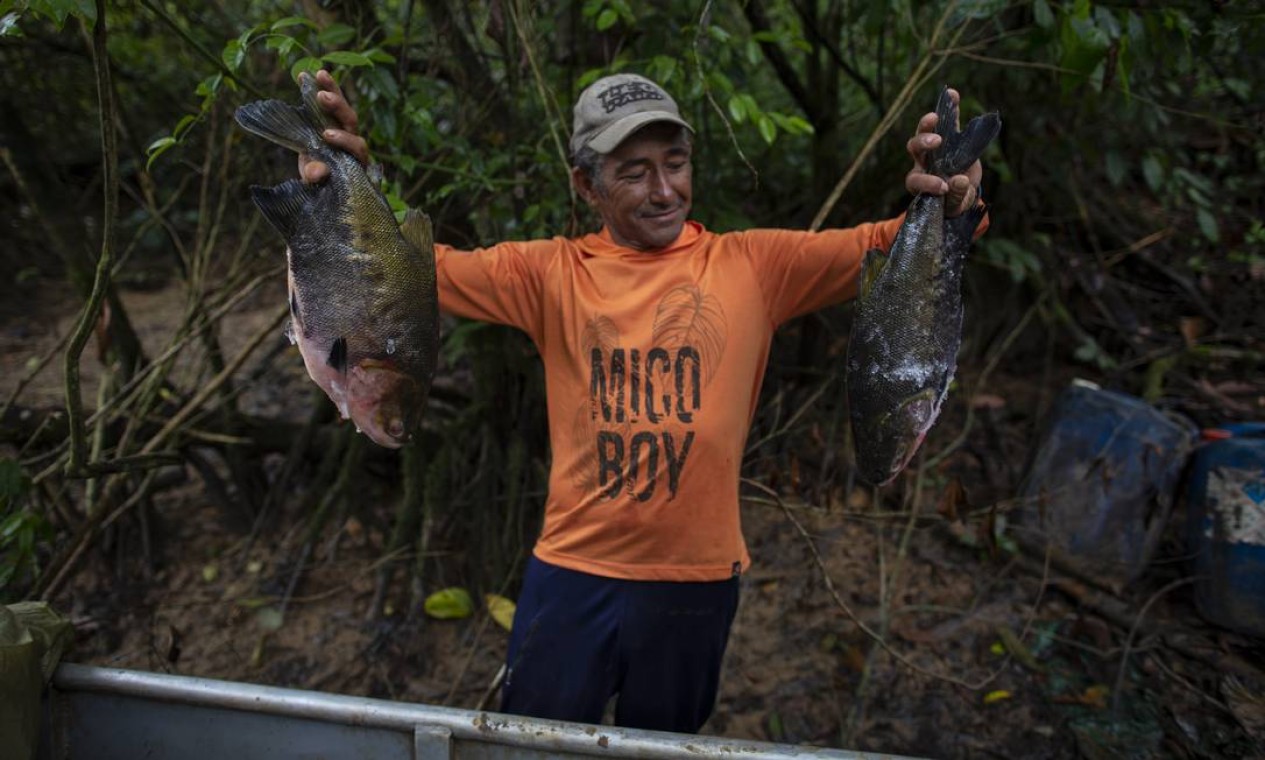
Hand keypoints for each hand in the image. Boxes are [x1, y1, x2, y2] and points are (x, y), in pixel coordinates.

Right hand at [299, 70, 369, 183]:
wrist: (319, 172)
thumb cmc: (322, 180)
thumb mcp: (315, 182)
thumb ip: (316, 177)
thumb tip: (320, 171)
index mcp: (355, 157)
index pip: (357, 146)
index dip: (345, 140)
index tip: (326, 134)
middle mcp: (353, 138)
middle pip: (351, 120)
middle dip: (338, 107)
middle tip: (322, 96)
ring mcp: (343, 126)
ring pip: (342, 106)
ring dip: (332, 89)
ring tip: (319, 74)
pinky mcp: (332, 116)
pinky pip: (330, 99)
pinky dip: (320, 87)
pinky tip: (305, 75)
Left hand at [904, 88, 983, 217]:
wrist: (963, 191)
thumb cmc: (954, 200)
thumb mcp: (956, 204)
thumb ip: (957, 195)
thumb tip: (958, 179)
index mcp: (918, 182)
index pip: (915, 180)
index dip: (927, 182)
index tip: (943, 187)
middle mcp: (921, 162)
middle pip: (914, 148)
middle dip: (922, 143)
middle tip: (936, 141)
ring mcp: (934, 147)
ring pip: (923, 131)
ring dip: (928, 123)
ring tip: (936, 117)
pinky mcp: (950, 136)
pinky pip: (947, 119)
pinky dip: (949, 107)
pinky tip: (952, 95)